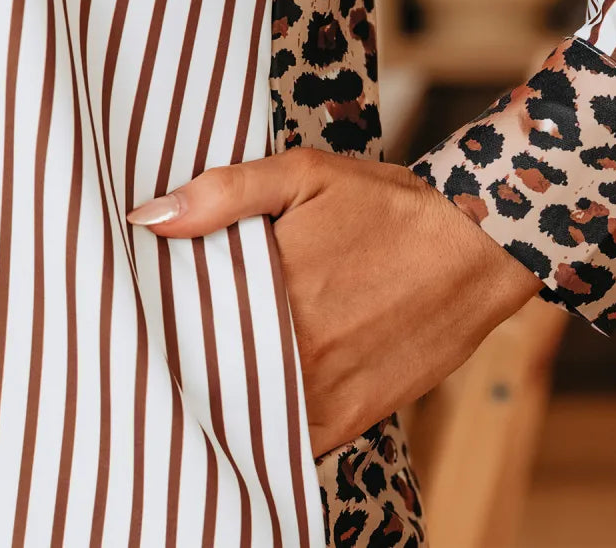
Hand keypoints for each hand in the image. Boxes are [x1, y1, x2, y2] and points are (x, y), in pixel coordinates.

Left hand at [127, 147, 542, 457]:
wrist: (477, 247)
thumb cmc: (387, 205)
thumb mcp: (303, 174)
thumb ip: (222, 194)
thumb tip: (149, 218)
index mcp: (276, 289)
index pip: (186, 325)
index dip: (159, 322)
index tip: (139, 311)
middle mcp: (299, 352)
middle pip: (210, 374)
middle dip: (184, 360)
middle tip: (160, 341)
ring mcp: (327, 393)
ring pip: (246, 413)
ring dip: (223, 396)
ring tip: (202, 368)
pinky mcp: (354, 417)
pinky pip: (290, 440)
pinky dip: (266, 425)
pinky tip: (252, 398)